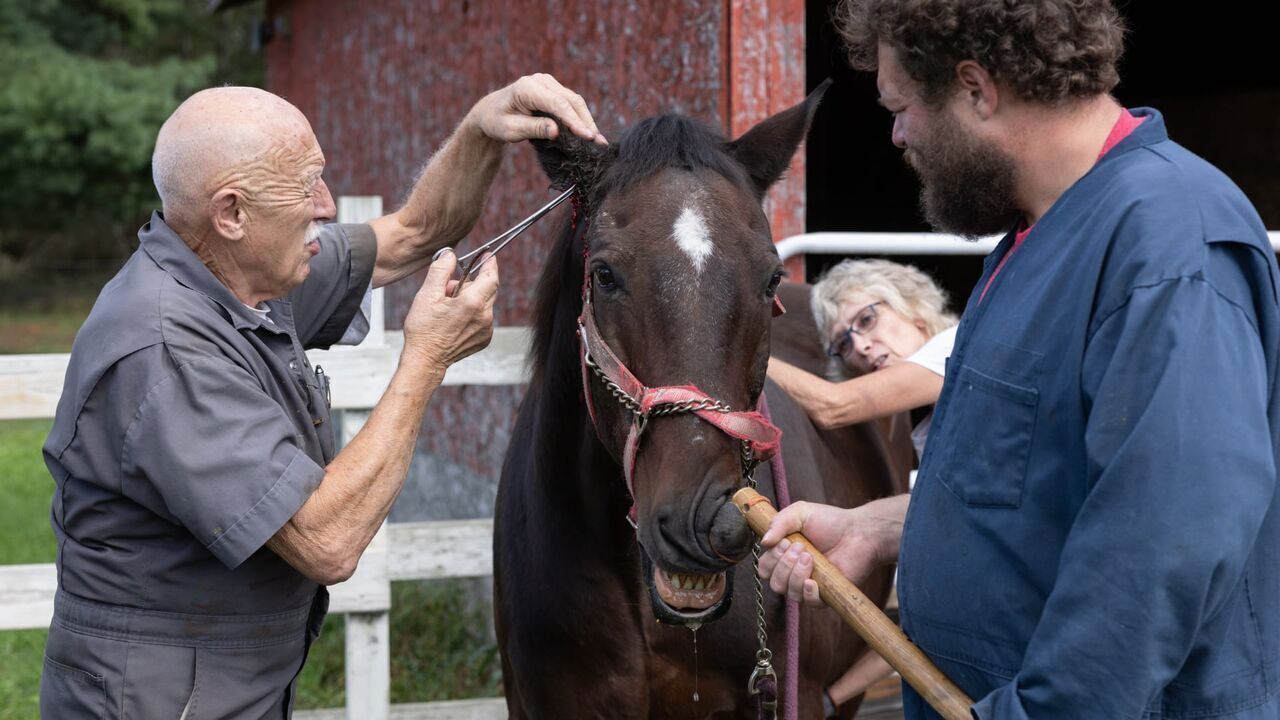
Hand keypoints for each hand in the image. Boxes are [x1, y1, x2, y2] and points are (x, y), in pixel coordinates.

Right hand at [401, 248, 498, 371]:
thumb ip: (441, 270)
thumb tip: (450, 255)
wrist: (426, 359)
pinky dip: (472, 314)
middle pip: (488, 289)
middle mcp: (485, 316)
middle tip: (450, 288)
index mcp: (473, 303)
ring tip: (448, 308)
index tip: (487, 255)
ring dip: (470, 299)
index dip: (490, 264)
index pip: (491, 276)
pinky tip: (455, 321)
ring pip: (484, 303)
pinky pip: (483, 318)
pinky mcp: (484, 339)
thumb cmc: (424, 329)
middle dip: (471, 283)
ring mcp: (486, 329)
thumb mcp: (427, 295)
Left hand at [466, 73, 605, 144]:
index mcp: (527, 88)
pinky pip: (571, 103)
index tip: (588, 137)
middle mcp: (540, 81)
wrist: (491, 112)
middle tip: (599, 143)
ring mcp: (548, 83)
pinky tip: (589, 133)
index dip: (574, 121)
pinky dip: (580, 118)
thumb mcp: (510, 130)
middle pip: (570, 101)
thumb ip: (533, 128)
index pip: (557, 104)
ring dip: (587, 120)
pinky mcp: (554, 90)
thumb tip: (556, 131)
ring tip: (598, 140)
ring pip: (574, 101)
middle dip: (586, 122)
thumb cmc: (497, 122)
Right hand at [757, 496, 908, 605]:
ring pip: (789, 593)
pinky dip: (808, 592)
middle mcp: (794, 573)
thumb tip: (763, 542)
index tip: (786, 542)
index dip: (772, 558)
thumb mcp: (800, 512)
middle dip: (784, 565)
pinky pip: (809, 603)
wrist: (858, 531)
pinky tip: (813, 581)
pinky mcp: (826, 595)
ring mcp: (809, 586)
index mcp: (784, 556)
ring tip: (811, 557)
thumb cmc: (830, 522)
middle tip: (801, 547)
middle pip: (774, 583)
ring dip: (796, 575)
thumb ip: (779, 522)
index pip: (765, 568)